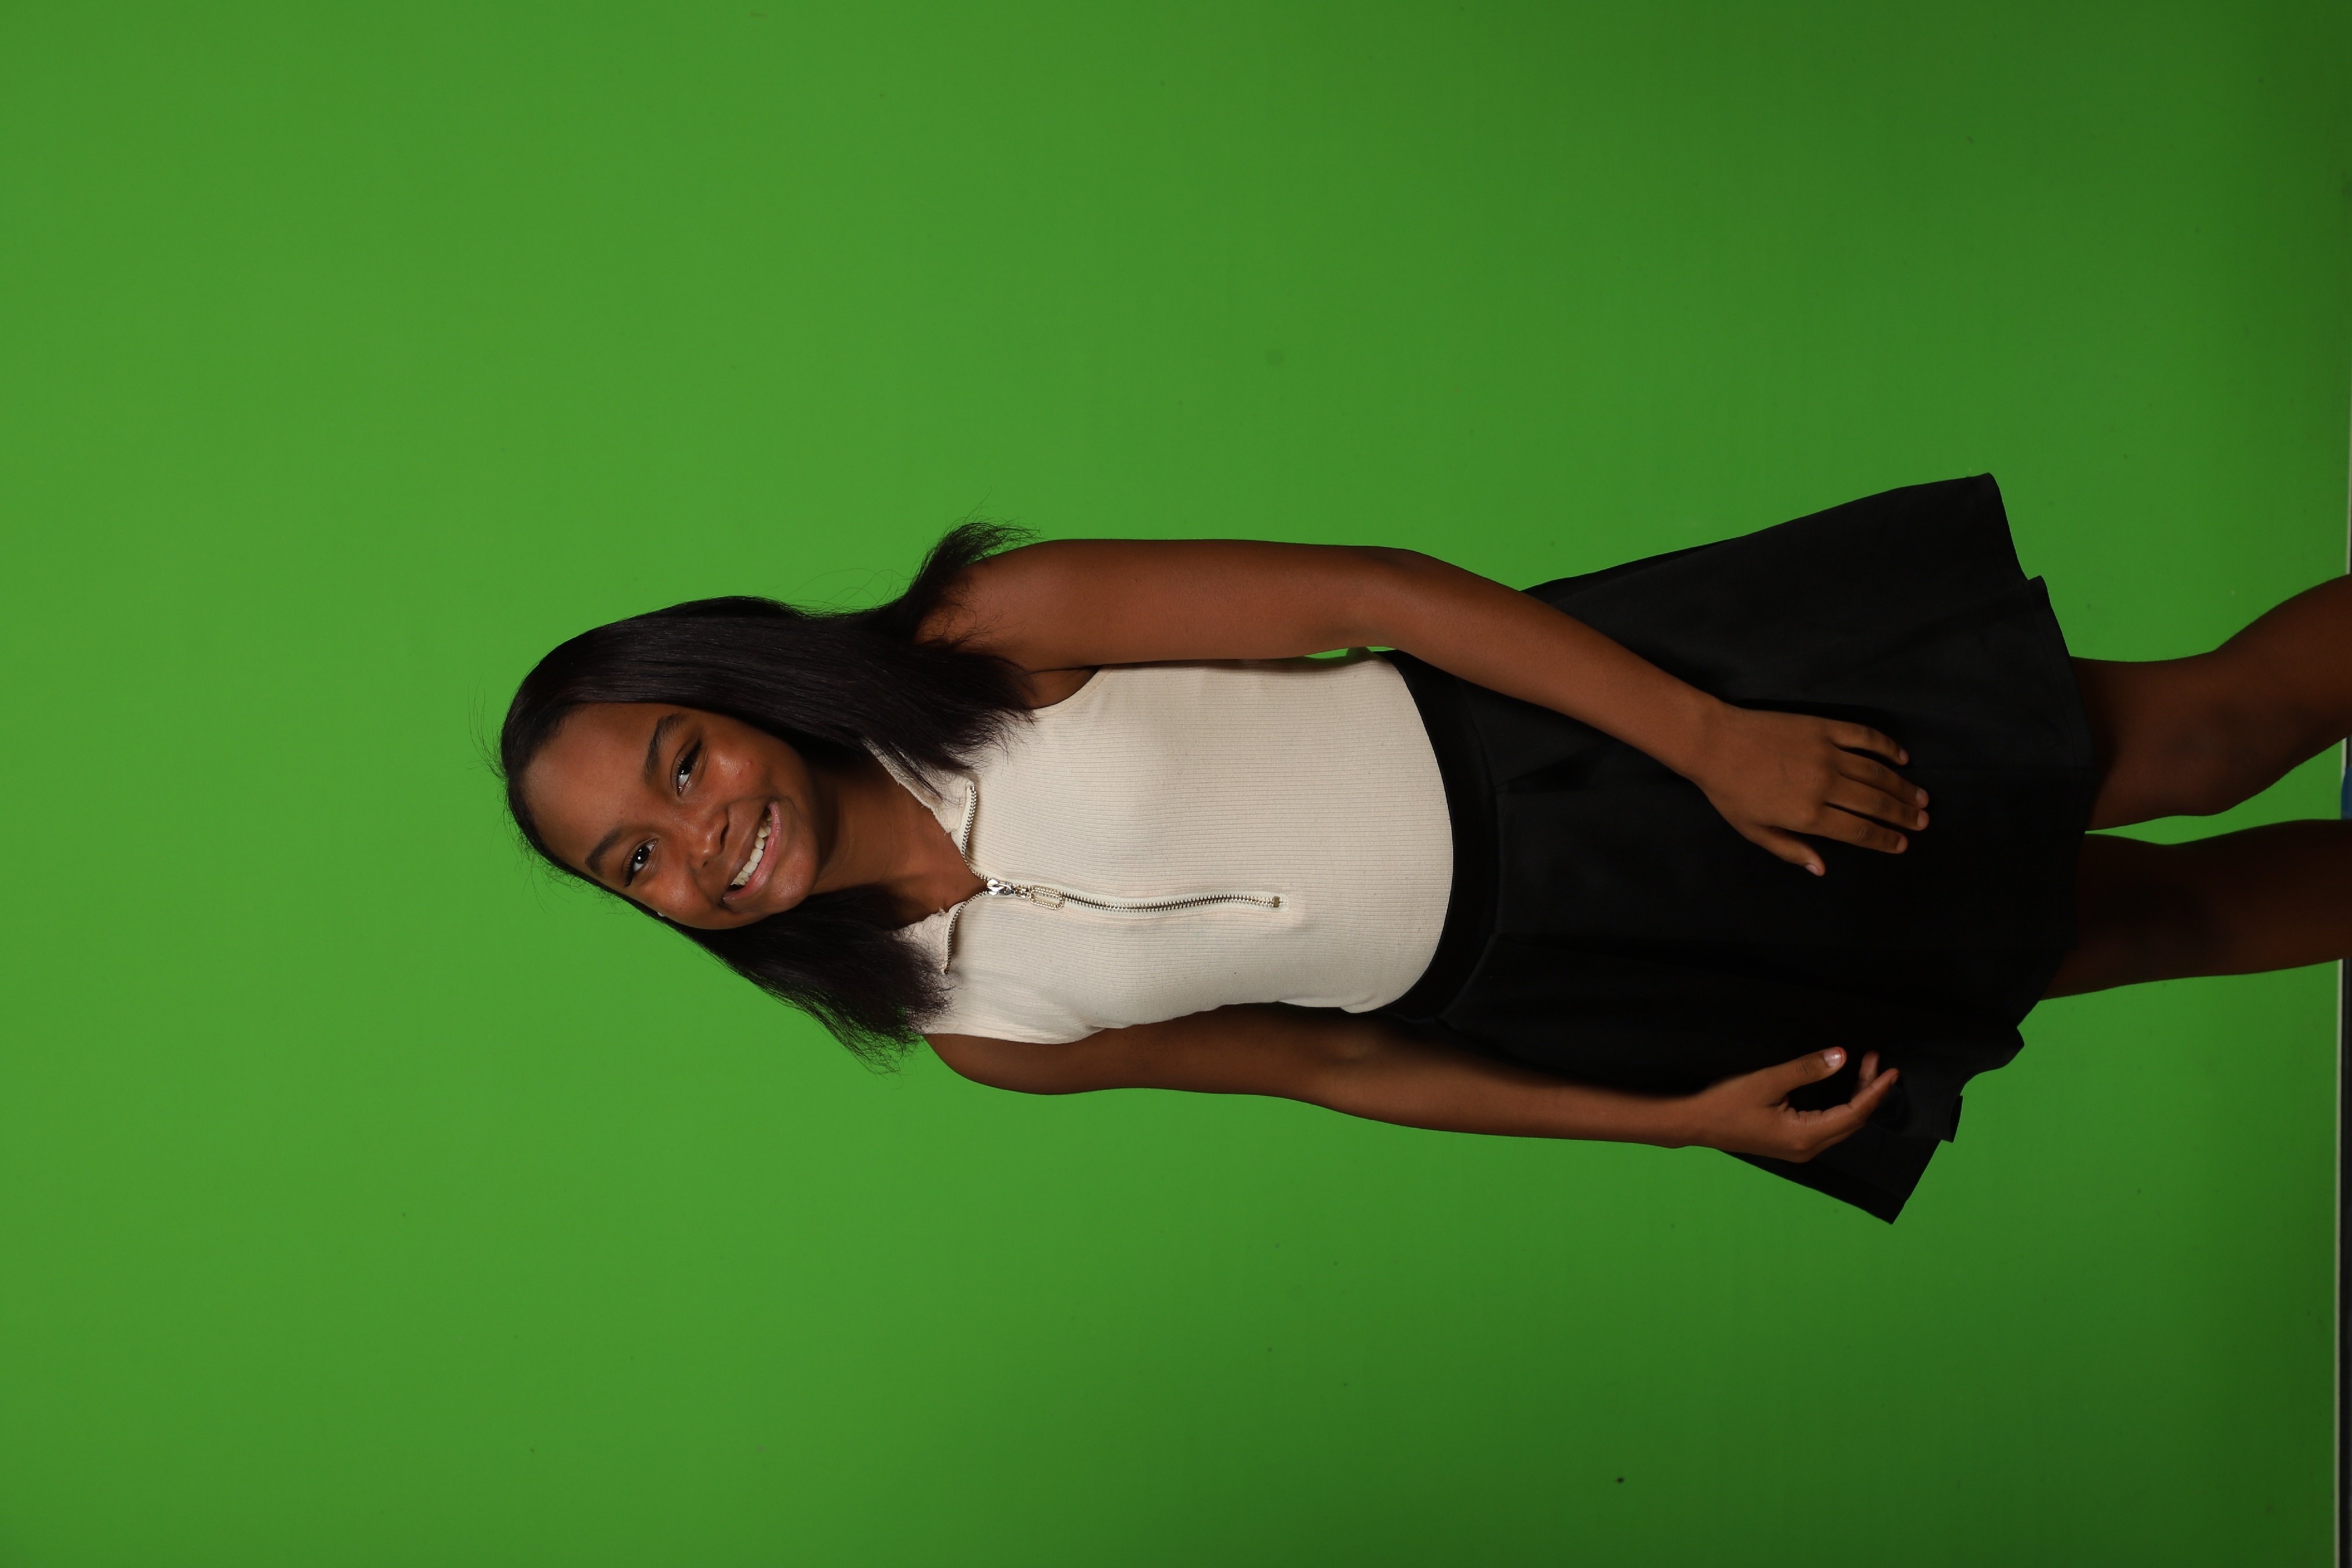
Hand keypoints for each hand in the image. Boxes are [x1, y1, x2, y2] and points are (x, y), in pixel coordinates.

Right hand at [1678, 1048, 1899, 1161]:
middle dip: (1868, 1091)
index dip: (1875, 1091)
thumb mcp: (1767, 1082)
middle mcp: (1808, 1149)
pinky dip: (1842, 1106)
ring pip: (1842, 1125)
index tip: (1890, 1069)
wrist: (1695, 1123)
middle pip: (1852, 1121)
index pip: (1854, 1114)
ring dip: (1856, 1098)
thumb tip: (1841, 1056)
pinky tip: (1843, 1088)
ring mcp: (1800, 1149)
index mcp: (1805, 1137)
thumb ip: (1806, 1069)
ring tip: (1864, 1069)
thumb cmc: (1726, 1103)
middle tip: (1873, 1059)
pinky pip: (1829, 1126)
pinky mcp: (1792, 1144)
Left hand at [1680, 704, 1927, 874]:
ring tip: (1921, 797)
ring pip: (1877, 773)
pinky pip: (1864, 737)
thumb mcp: (1753, 831)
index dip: (1885, 839)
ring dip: (1903, 787)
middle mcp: (1824, 785)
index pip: (1859, 832)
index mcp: (1807, 815)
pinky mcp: (1823, 727)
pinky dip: (1887, 747)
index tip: (1903, 844)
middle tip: (1923, 821)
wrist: (1713, 742)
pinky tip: (1902, 757)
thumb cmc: (1728, 791)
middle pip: (1876, 804)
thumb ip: (1790, 850)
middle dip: (1904, 815)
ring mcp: (1826, 753)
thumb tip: (1821, 869)